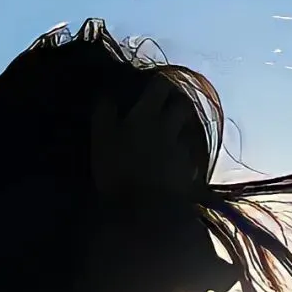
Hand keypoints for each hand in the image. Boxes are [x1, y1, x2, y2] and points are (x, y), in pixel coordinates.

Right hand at [91, 77, 204, 200]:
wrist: (148, 208)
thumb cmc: (118, 170)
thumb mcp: (102, 139)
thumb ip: (104, 114)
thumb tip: (106, 94)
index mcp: (146, 115)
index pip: (159, 87)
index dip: (159, 83)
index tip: (154, 85)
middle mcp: (168, 127)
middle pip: (182, 105)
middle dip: (177, 103)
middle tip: (168, 108)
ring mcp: (181, 149)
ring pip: (188, 131)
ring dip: (182, 131)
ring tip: (173, 138)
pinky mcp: (189, 171)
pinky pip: (190, 159)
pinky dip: (185, 159)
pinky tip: (178, 166)